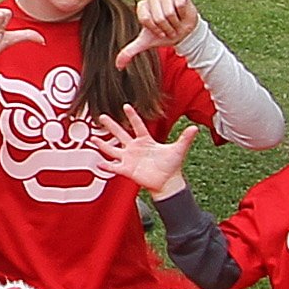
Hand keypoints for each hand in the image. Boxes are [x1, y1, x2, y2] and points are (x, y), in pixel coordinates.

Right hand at [85, 106, 201, 197]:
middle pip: (120, 134)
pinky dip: (106, 166)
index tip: (126, 106)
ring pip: (113, 149)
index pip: (137, 125)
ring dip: (102, 144)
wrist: (168, 183)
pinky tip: (97, 163)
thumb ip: (185, 138)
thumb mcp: (179, 150)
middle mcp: (135, 148)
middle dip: (111, 125)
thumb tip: (195, 127)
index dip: (132, 116)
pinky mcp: (127, 170)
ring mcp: (129, 159)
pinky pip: (114, 167)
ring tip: (92, 138)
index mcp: (146, 140)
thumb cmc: (172, 166)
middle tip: (101, 116)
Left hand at [117, 0, 197, 66]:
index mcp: (142, 6)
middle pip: (159, 16)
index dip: (155, 29)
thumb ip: (129, 51)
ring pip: (169, 11)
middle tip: (169, 28)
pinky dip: (183, 14)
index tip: (159, 32)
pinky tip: (182, 14)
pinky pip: (179, 4)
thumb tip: (118, 66)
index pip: (146, 19)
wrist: (184, 33)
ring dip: (175, 22)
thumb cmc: (165, 34)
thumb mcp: (146, 43)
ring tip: (176, 22)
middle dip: (166, 27)